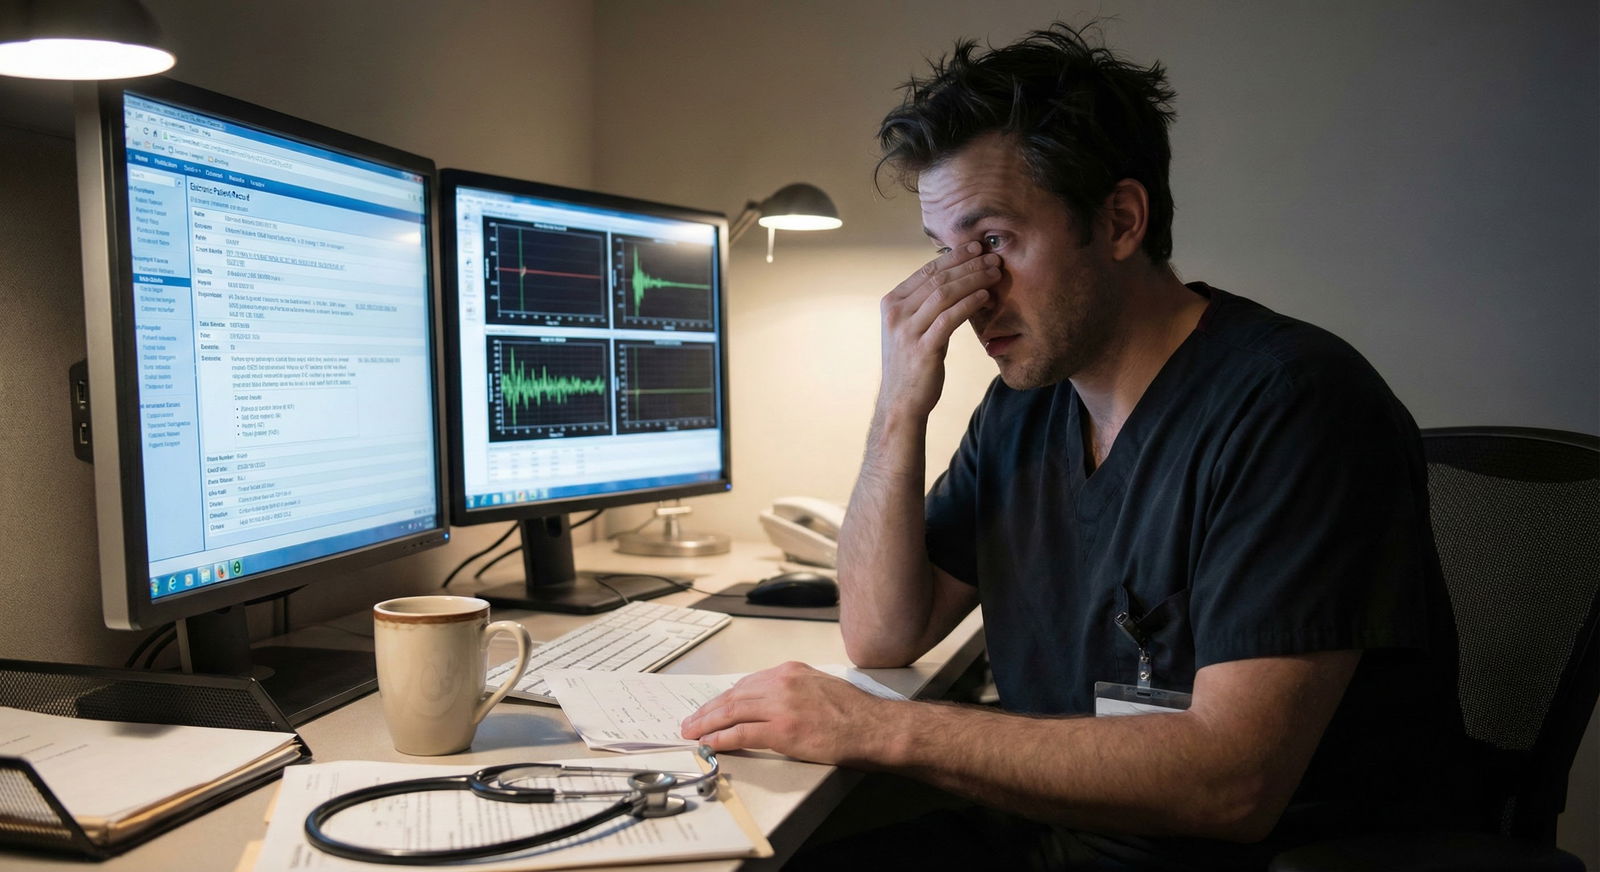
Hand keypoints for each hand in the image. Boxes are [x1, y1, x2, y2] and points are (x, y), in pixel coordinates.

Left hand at [680, 662, 900, 765]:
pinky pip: (741, 734)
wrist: (873, 727)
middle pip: (733, 696)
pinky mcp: (782, 730)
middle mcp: (781, 683)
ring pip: (731, 712)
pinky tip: (710, 743)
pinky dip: (721, 739)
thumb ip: (793, 689)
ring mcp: (780, 706)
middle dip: (708, 710)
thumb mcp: (820, 685)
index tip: (712, 707)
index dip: (724, 698)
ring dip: (707, 724)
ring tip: (692, 733)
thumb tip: (771, 702)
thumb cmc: (854, 712)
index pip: (746, 684)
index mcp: (790, 671)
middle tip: (691, 721)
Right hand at [878, 242, 1000, 420]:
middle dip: (968, 264)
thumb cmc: (910, 364)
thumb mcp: (909, 328)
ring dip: (973, 280)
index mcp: (891, 303)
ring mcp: (907, 331)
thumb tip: (950, 278)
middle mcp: (896, 313)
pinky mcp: (922, 348)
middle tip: (992, 257)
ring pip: (944, 294)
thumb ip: (922, 305)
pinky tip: (986, 296)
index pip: (926, 271)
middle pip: (937, 278)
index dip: (953, 256)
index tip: (975, 247)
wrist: (900, 402)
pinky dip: (969, 304)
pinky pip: (949, 318)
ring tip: (994, 273)